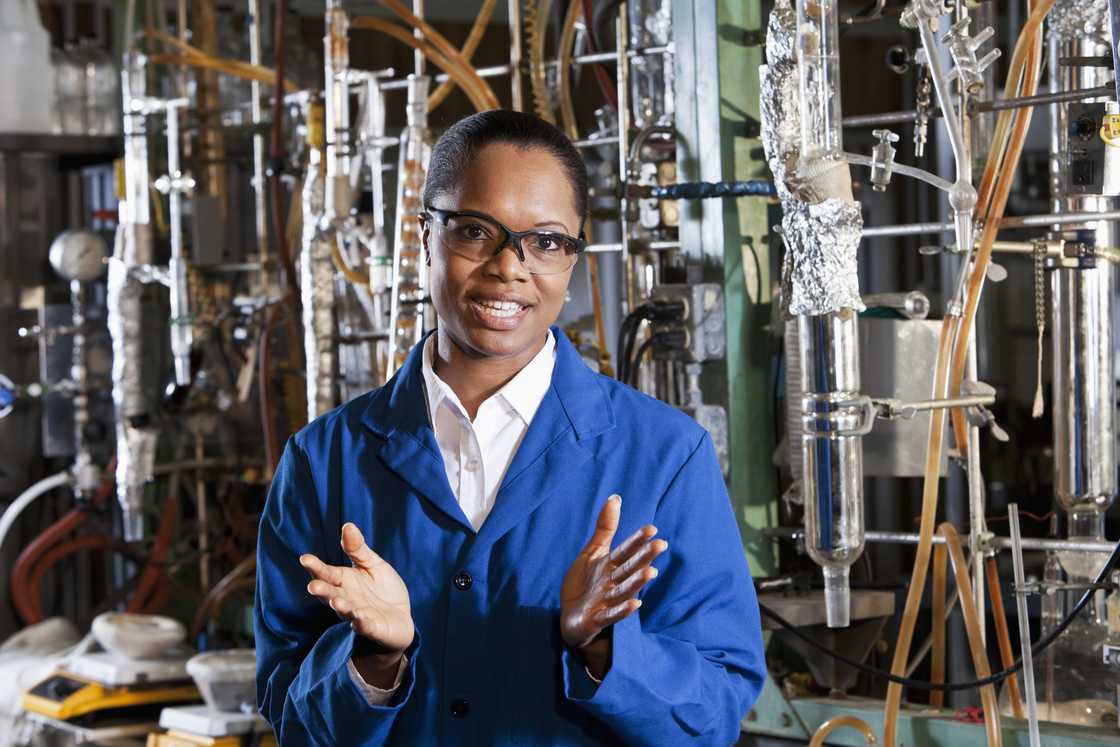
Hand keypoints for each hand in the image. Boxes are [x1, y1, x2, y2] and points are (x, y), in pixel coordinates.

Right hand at [301, 523, 413, 682]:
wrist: (400, 617)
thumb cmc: (381, 589)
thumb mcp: (372, 564)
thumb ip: (358, 549)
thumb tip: (347, 525)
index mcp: (344, 581)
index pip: (327, 573)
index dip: (316, 567)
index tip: (304, 558)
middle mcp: (347, 599)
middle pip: (331, 594)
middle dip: (322, 590)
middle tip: (312, 586)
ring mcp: (358, 615)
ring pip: (346, 611)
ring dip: (341, 606)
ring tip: (337, 601)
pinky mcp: (373, 628)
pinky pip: (366, 626)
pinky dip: (362, 624)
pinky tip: (359, 619)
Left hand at [560, 495, 667, 672]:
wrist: (569, 617)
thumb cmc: (583, 583)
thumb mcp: (592, 553)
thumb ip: (605, 528)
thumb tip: (616, 497)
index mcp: (611, 566)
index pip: (625, 551)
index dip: (637, 541)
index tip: (652, 529)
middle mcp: (611, 583)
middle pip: (629, 569)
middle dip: (644, 558)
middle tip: (661, 545)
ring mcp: (605, 602)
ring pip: (623, 590)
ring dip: (637, 582)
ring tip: (651, 572)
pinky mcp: (595, 620)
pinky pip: (610, 615)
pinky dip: (622, 610)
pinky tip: (635, 603)